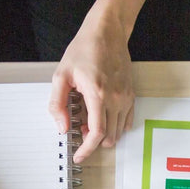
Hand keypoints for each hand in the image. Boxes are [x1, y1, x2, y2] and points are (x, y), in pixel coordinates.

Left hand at [50, 5, 134, 162]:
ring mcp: (126, 96)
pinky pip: (127, 120)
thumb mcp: (61, 75)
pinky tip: (104, 118)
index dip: (87, 149)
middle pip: (109, 137)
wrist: (107, 32)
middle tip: (80, 132)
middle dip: (93, 142)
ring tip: (89, 122)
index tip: (79, 156)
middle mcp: (116, 98)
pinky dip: (116, 126)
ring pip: (118, 131)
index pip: (96, 133)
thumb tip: (62, 127)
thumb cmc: (84, 50)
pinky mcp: (131, 94)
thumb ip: (58, 104)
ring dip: (104, 135)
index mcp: (98, 94)